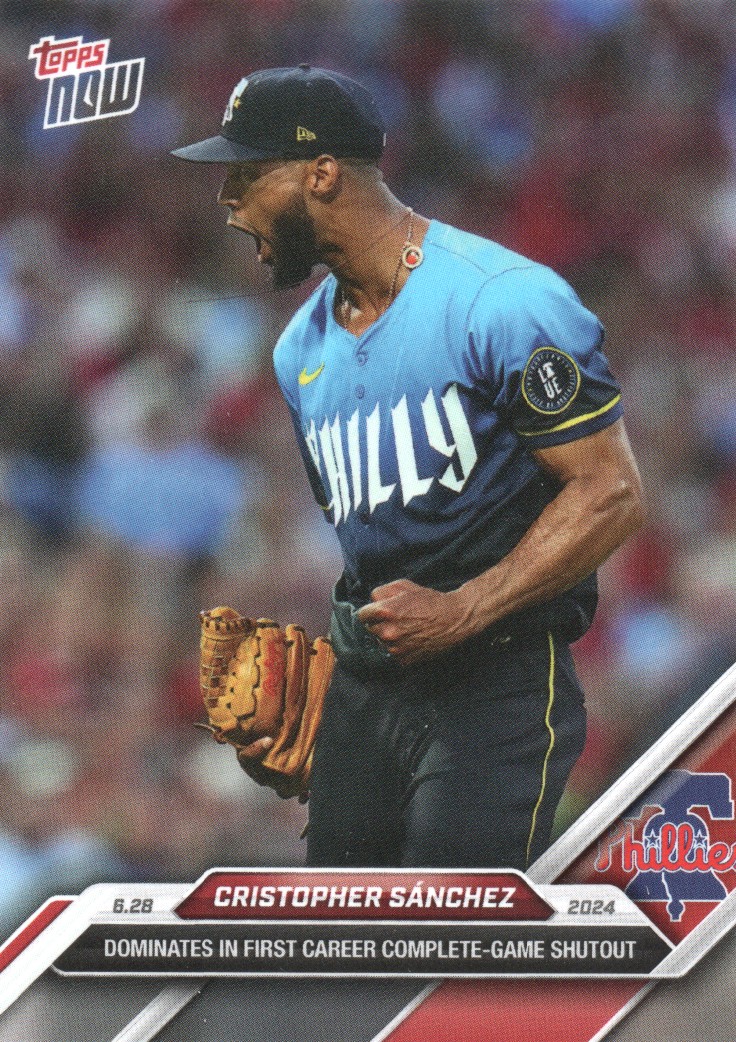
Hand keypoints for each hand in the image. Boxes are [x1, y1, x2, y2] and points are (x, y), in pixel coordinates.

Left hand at [356, 579, 475, 664]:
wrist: (454, 619)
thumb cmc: (429, 600)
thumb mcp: (404, 585)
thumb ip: (382, 591)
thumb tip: (372, 601)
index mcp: (385, 611)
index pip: (362, 615)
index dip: (370, 612)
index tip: (377, 612)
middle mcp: (388, 631)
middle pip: (371, 630)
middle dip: (379, 624)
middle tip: (396, 620)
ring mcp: (396, 648)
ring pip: (381, 643)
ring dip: (388, 637)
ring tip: (405, 629)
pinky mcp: (405, 660)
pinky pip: (393, 654)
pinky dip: (398, 648)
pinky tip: (411, 639)